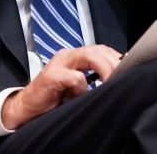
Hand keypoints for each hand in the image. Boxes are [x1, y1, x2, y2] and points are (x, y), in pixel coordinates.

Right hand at [1, 45, 121, 129]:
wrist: (27, 107)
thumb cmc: (53, 97)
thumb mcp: (76, 86)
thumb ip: (91, 79)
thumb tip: (115, 79)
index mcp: (74, 56)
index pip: (99, 49)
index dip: (115, 57)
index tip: (128, 68)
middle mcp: (67, 55)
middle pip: (97, 50)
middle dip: (113, 63)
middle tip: (122, 77)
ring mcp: (59, 63)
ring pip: (89, 56)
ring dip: (104, 69)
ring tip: (109, 82)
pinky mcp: (52, 75)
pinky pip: (75, 77)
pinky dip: (82, 88)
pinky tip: (79, 96)